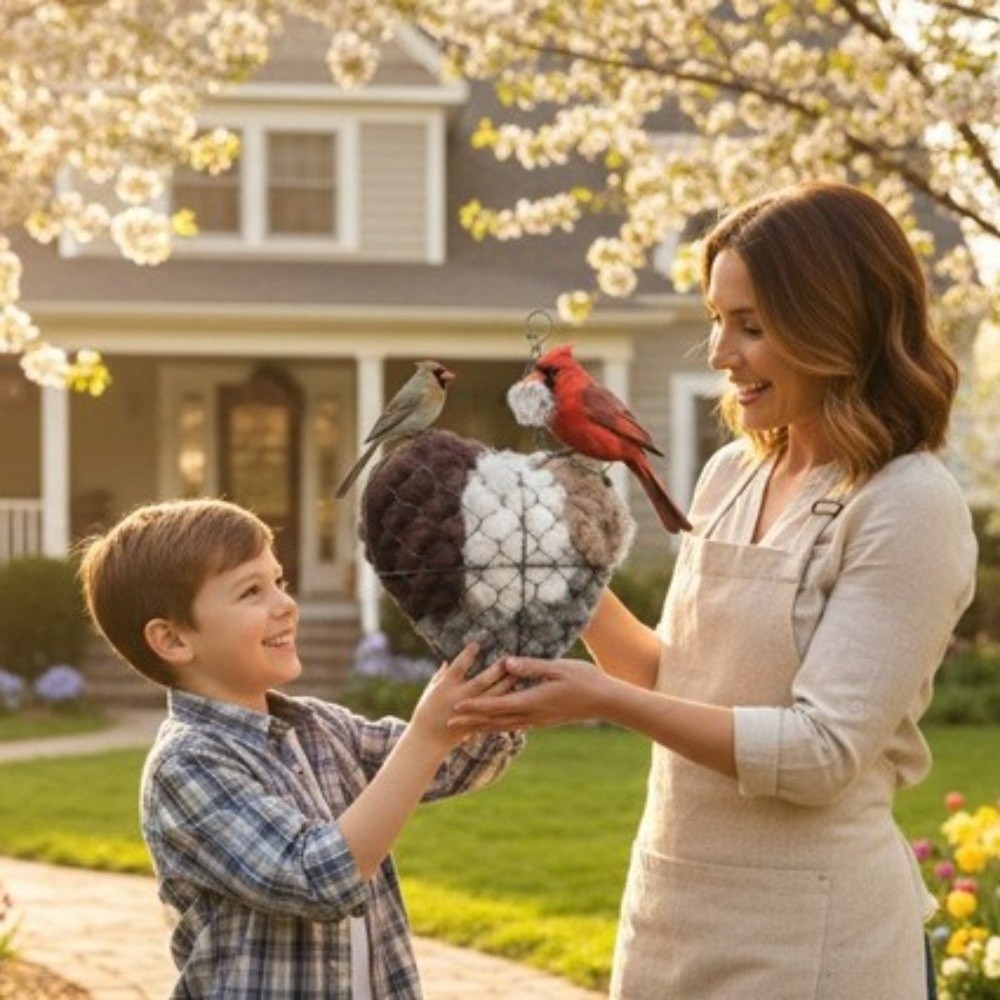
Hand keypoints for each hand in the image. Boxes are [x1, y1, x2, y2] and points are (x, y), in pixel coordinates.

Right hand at [409, 643, 517, 749]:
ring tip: (519, 674)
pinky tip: (519, 697)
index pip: (458, 668)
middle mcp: (458, 699)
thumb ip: (440, 675)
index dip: (467, 655)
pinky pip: (494, 713)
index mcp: (445, 687)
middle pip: (480, 682)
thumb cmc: (426, 711)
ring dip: (506, 686)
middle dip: (495, 671)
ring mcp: (468, 712)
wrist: (427, 740)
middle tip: (508, 659)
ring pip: (491, 698)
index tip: (477, 644)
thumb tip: (447, 662)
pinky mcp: (476, 723)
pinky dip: (506, 706)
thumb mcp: (430, 690)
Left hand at [450, 657, 608, 730]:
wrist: (605, 701)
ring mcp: (539, 720)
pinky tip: (494, 725)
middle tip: (449, 722)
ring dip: (482, 726)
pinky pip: (515, 724)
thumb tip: (506, 662)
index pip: (498, 704)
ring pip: (504, 725)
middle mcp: (533, 715)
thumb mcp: (558, 667)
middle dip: (471, 720)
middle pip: (495, 720)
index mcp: (534, 701)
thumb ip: (531, 666)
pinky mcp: (544, 720)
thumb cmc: (584, 679)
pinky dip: (499, 725)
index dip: (476, 705)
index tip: (456, 705)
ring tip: (465, 727)